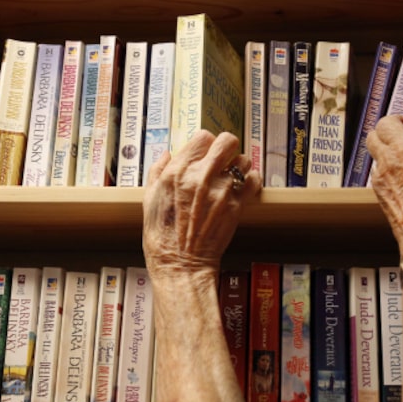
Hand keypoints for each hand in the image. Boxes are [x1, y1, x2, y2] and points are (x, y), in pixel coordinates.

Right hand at [142, 130, 261, 285]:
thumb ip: (158, 171)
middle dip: (226, 147)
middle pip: (227, 141)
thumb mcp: (149, 199)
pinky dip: (250, 182)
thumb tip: (167, 154)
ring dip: (238, 166)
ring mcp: (222, 191)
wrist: (181, 264)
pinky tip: (240, 189)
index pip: (202, 137)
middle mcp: (201, 177)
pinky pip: (254, 180)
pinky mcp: (237, 206)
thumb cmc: (162, 236)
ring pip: (243, 160)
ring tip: (230, 178)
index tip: (203, 154)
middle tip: (222, 159)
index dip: (204, 144)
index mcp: (178, 172)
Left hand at [366, 115, 402, 255]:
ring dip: (387, 152)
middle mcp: (389, 162)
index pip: (386, 121)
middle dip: (387, 132)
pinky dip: (388, 170)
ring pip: (374, 155)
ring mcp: (380, 180)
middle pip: (373, 135)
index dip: (397, 119)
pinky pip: (378, 174)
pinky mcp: (379, 196)